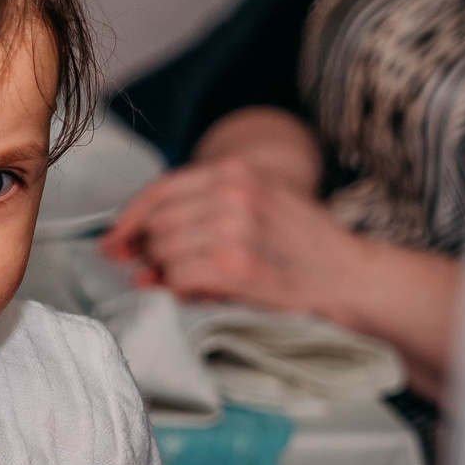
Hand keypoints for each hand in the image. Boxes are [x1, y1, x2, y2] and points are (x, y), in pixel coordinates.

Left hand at [100, 154, 464, 399]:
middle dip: (148, 253)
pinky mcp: (238, 266)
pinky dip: (180, 290)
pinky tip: (195, 293)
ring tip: (184, 283)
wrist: (351, 277)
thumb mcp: (258, 205)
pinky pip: (180, 278)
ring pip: (164, 253)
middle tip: (152, 272)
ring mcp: (235, 229)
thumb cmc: (302, 247)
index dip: (129, 220)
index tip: (113, 242)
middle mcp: (233, 193)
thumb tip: (136, 249)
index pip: (160, 191)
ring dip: (166, 274)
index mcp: (235, 171)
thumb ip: (203, 212)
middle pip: (157, 224)